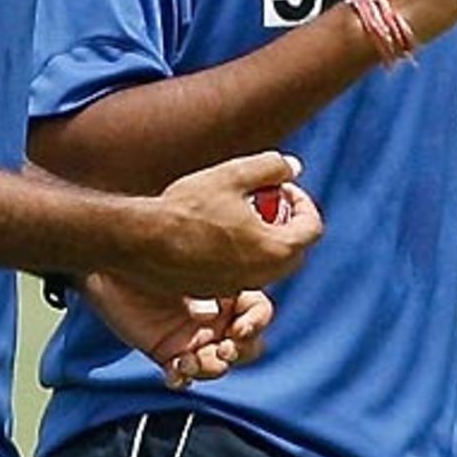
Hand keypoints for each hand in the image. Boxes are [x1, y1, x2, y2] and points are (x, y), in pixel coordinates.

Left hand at [82, 277, 272, 389]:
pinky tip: (173, 374)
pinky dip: (183, 378)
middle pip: (248, 344)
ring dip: (210, 368)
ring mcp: (194, 336)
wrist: (104, 266)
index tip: (239, 329)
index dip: (256, 323)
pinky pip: (186, 375)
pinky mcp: (170, 353)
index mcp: (228, 288)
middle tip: (220, 349)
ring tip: (190, 361)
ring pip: (219, 364)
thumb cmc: (142, 252)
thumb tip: (210, 314)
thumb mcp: (177, 262)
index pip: (258, 311)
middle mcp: (216, 315)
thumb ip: (199, 286)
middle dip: (238, 352)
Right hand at [132, 151, 322, 295]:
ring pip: (269, 264)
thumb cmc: (188, 207)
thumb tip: (293, 167)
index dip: (303, 203)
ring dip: (266, 240)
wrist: (143, 240)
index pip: (312, 228)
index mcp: (275, 248)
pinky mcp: (217, 290)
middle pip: (294, 250)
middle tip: (266, 201)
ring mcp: (239, 285)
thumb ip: (271, 166)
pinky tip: (217, 233)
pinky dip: (244, 254)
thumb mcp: (233, 174)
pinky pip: (244, 273)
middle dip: (287, 223)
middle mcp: (263, 274)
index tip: (283, 188)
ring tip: (240, 215)